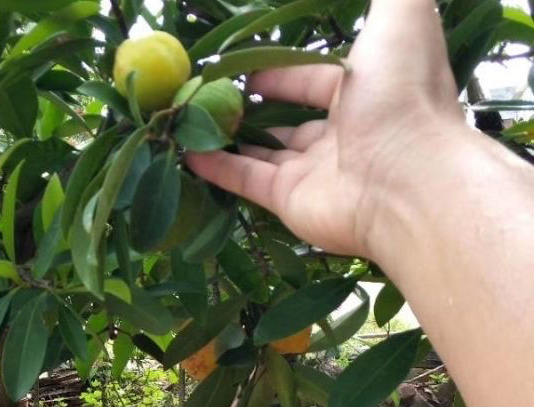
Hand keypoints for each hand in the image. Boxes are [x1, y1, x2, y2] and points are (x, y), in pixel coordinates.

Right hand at [187, 0, 464, 259]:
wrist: (407, 182)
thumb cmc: (405, 95)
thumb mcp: (404, 17)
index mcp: (368, 92)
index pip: (318, 78)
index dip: (285, 70)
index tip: (248, 66)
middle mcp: (342, 134)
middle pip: (291, 119)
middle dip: (257, 108)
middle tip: (218, 95)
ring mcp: (314, 171)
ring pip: (266, 152)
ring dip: (233, 138)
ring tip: (197, 122)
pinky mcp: (289, 199)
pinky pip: (247, 180)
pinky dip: (218, 168)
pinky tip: (189, 154)